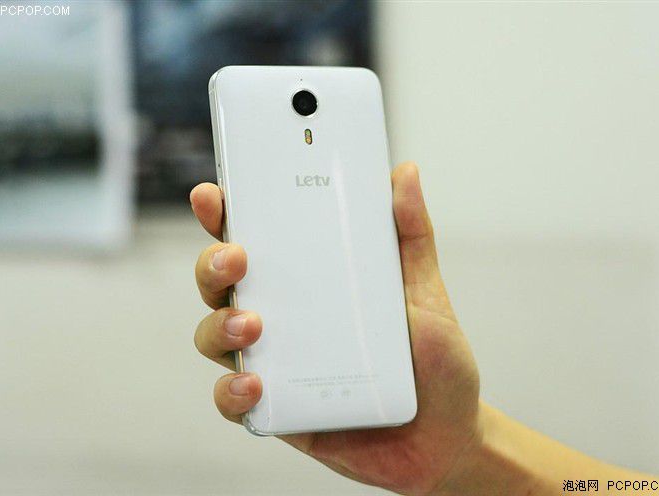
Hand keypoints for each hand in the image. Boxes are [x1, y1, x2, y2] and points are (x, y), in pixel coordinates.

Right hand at [190, 162, 481, 494]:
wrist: (445, 436)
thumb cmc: (432, 359)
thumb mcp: (424, 291)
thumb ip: (411, 235)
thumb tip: (405, 172)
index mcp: (310, 281)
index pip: (257, 240)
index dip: (226, 216)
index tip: (213, 195)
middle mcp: (283, 317)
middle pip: (222, 282)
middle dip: (213, 263)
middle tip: (237, 257)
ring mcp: (276, 363)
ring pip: (215, 335)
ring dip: (220, 326)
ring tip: (253, 325)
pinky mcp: (277, 409)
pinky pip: (233, 400)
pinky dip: (233, 392)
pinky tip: (256, 385)